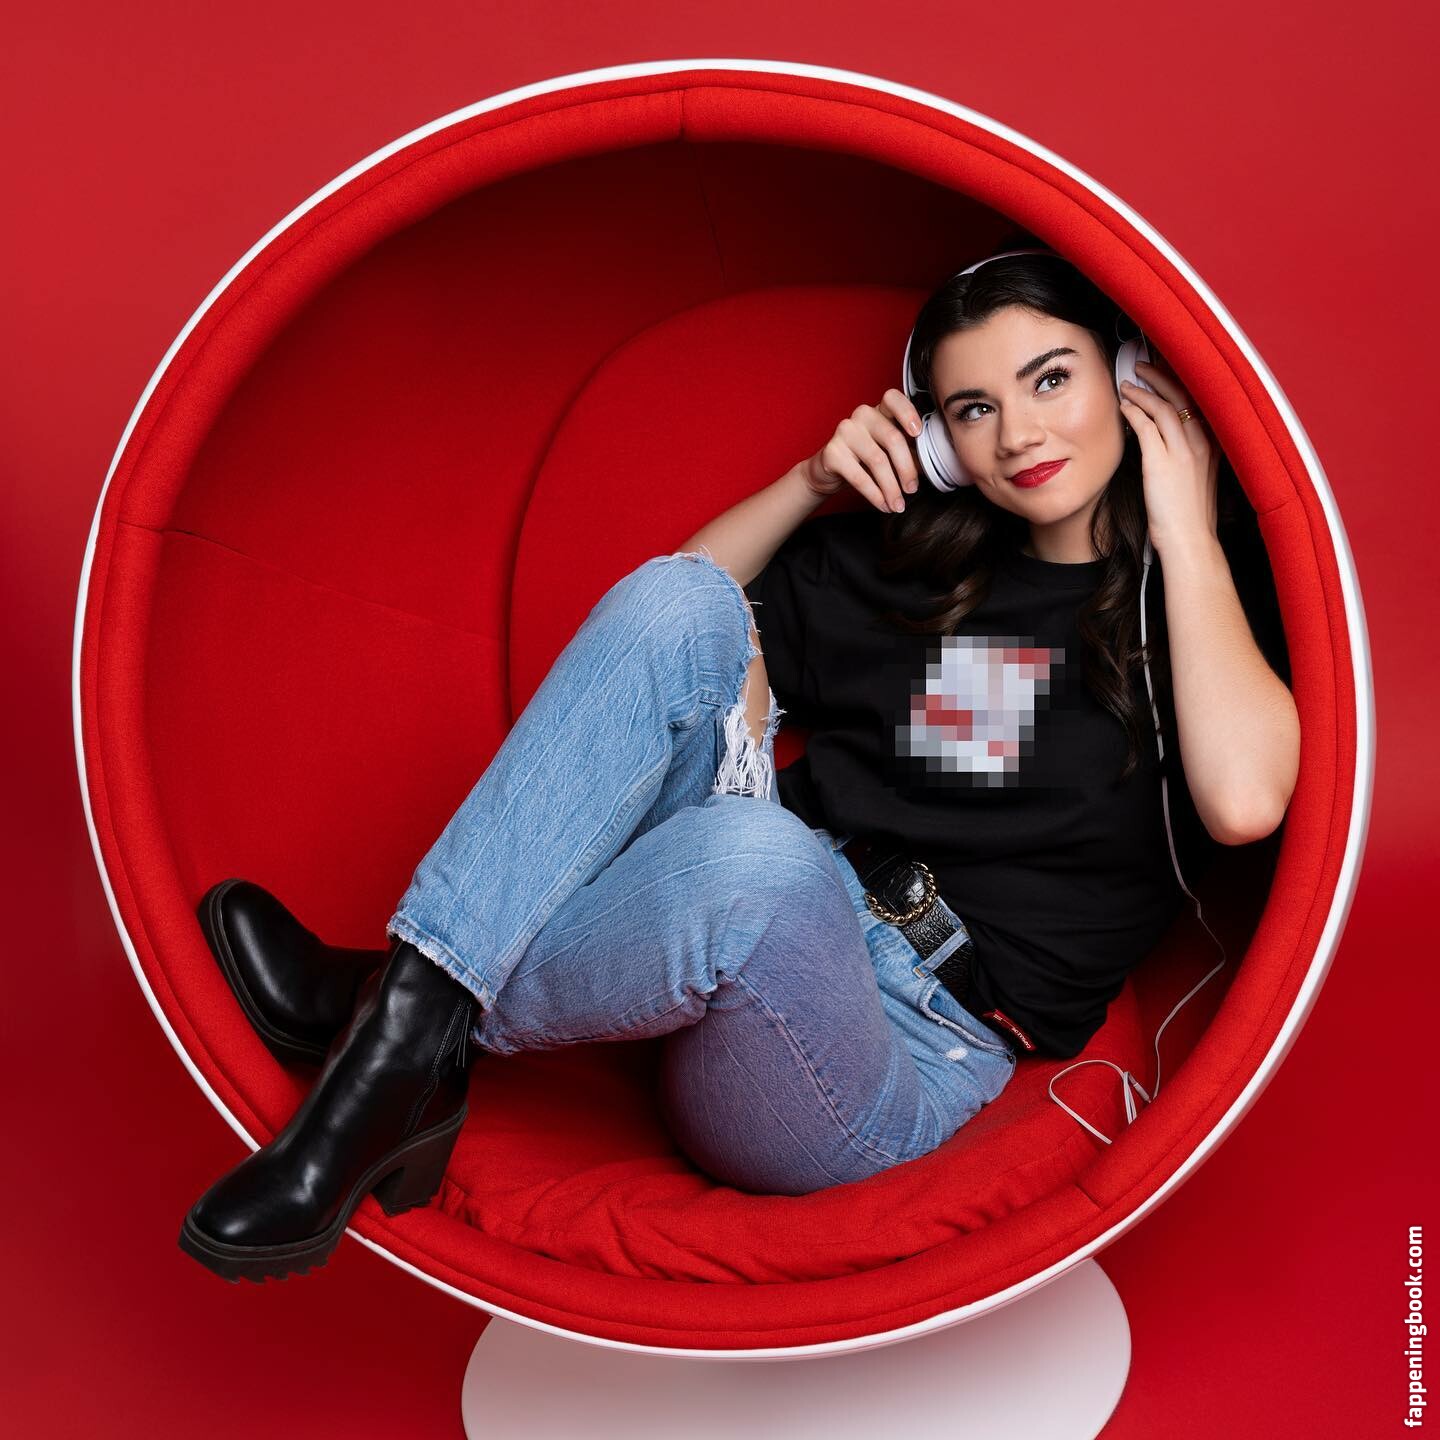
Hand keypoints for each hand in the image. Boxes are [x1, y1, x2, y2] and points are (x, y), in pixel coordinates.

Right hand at [801, 389, 924, 511]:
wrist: (830, 471)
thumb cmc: (866, 459)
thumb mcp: (890, 452)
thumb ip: (911, 452)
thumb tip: (934, 465)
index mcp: (880, 410)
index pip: (893, 398)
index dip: (908, 413)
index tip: (918, 434)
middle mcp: (862, 416)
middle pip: (892, 438)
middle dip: (906, 469)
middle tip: (912, 489)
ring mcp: (845, 431)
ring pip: (878, 460)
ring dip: (891, 488)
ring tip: (898, 505)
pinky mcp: (832, 452)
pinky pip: (859, 476)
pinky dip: (875, 494)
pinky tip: (883, 504)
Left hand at [1118, 357, 1218, 557]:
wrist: (1189, 540)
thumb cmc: (1190, 515)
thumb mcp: (1199, 477)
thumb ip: (1192, 454)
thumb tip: (1171, 438)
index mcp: (1214, 444)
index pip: (1199, 400)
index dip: (1181, 381)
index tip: (1166, 370)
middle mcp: (1201, 442)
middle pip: (1182, 395)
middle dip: (1160, 375)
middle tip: (1142, 365)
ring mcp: (1182, 451)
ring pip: (1162, 406)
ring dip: (1142, 390)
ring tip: (1127, 384)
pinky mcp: (1160, 462)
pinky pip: (1145, 426)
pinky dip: (1133, 411)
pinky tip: (1124, 406)